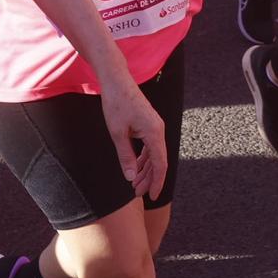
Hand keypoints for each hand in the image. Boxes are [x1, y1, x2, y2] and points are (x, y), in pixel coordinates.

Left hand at [97, 71, 168, 199]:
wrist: (117, 81)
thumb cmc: (116, 104)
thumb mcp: (118, 133)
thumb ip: (126, 156)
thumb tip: (131, 177)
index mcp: (154, 132)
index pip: (160, 164)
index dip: (157, 182)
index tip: (152, 196)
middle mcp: (158, 130)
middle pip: (158, 161)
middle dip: (149, 179)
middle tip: (137, 193)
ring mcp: (155, 127)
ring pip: (154, 154)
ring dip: (145, 170)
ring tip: (135, 184)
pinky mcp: (149, 124)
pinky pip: (150, 146)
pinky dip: (144, 158)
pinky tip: (136, 167)